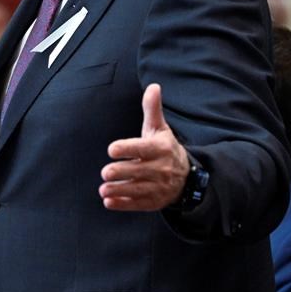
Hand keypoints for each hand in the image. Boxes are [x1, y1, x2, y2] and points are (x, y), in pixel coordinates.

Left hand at [100, 83, 190, 210]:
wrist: (187, 177)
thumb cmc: (165, 148)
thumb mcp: (160, 128)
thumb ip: (152, 109)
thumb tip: (153, 86)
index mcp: (161, 148)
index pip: (143, 148)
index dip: (127, 149)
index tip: (111, 149)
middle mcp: (161, 168)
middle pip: (138, 171)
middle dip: (121, 172)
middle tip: (105, 172)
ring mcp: (158, 187)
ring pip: (137, 189)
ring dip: (119, 190)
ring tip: (103, 189)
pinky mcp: (154, 201)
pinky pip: (138, 204)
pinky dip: (124, 204)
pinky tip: (109, 202)